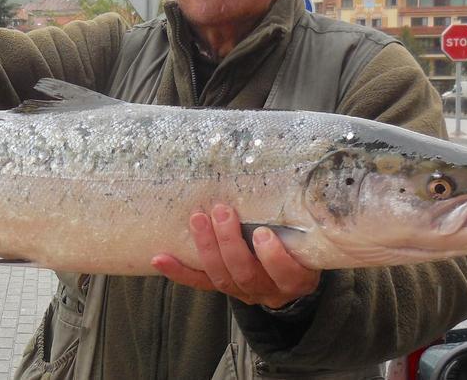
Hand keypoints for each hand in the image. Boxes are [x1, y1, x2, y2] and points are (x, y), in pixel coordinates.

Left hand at [151, 204, 320, 308]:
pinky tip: (160, 258)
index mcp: (295, 278)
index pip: (287, 273)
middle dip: (230, 242)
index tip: (262, 232)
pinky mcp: (223, 288)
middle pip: (246, 273)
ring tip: (197, 219)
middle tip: (222, 211)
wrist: (289, 277)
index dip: (273, 256)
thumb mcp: (307, 238)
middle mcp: (268, 289)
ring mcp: (243, 291)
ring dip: (206, 247)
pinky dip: (179, 271)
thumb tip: (288, 175)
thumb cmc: (299, 246)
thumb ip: (299, 219)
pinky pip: (199, 283)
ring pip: (222, 277)